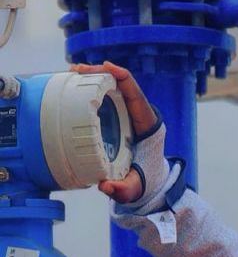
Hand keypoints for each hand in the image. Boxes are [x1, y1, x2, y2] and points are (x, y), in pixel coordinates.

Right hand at [71, 61, 158, 204]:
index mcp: (146, 123)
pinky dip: (91, 88)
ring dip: (93, 76)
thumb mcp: (135, 187)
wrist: (147, 180)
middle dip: (100, 72)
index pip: (136, 94)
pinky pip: (106, 97)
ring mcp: (127, 113)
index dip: (122, 77)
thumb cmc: (143, 179)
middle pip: (121, 84)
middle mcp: (138, 114)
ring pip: (112, 87)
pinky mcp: (118, 116)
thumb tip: (105, 186)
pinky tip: (74, 85)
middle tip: (76, 70)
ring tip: (71, 73)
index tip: (106, 67)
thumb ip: (124, 189)